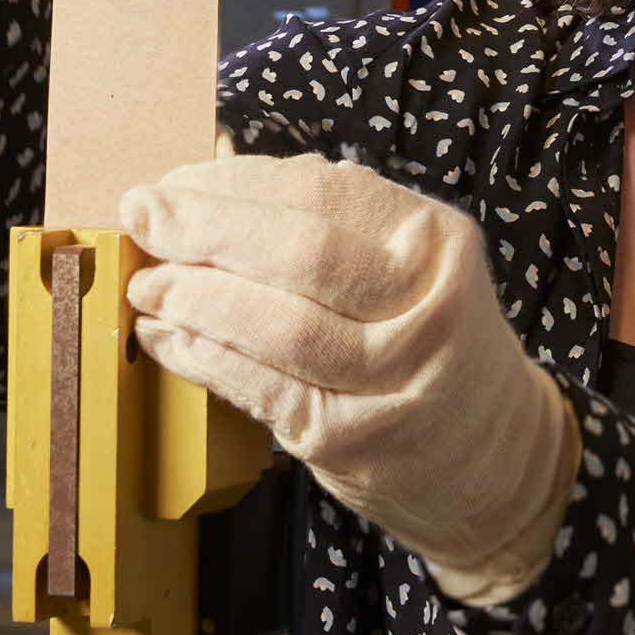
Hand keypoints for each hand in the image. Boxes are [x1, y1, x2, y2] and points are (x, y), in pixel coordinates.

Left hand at [120, 153, 583, 604]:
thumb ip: (337, 221)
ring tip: (148, 282)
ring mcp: (392, 376)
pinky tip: (163, 336)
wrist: (490, 454)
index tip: (177, 182)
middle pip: (301, 251)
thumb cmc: (430, 343)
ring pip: (276, 323)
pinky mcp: (350, 436)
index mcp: (437, 242)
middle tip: (143, 215)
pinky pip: (258, 386)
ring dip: (192, 295)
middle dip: (204, 226)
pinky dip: (199, 355)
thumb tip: (219, 181)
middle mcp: (426, 304)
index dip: (236, 184)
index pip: (324, 193)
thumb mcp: (413, 265)